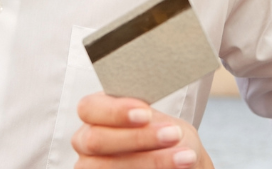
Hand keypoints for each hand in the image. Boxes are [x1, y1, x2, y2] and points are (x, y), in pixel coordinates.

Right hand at [73, 93, 212, 168]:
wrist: (183, 164)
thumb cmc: (170, 138)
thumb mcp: (165, 122)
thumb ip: (152, 119)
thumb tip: (150, 119)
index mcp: (97, 113)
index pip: (89, 108)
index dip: (115, 112)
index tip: (146, 115)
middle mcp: (87, 141)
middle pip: (96, 140)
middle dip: (137, 138)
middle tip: (173, 135)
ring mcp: (90, 165)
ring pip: (105, 166)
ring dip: (150, 161)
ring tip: (184, 158)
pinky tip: (176, 168)